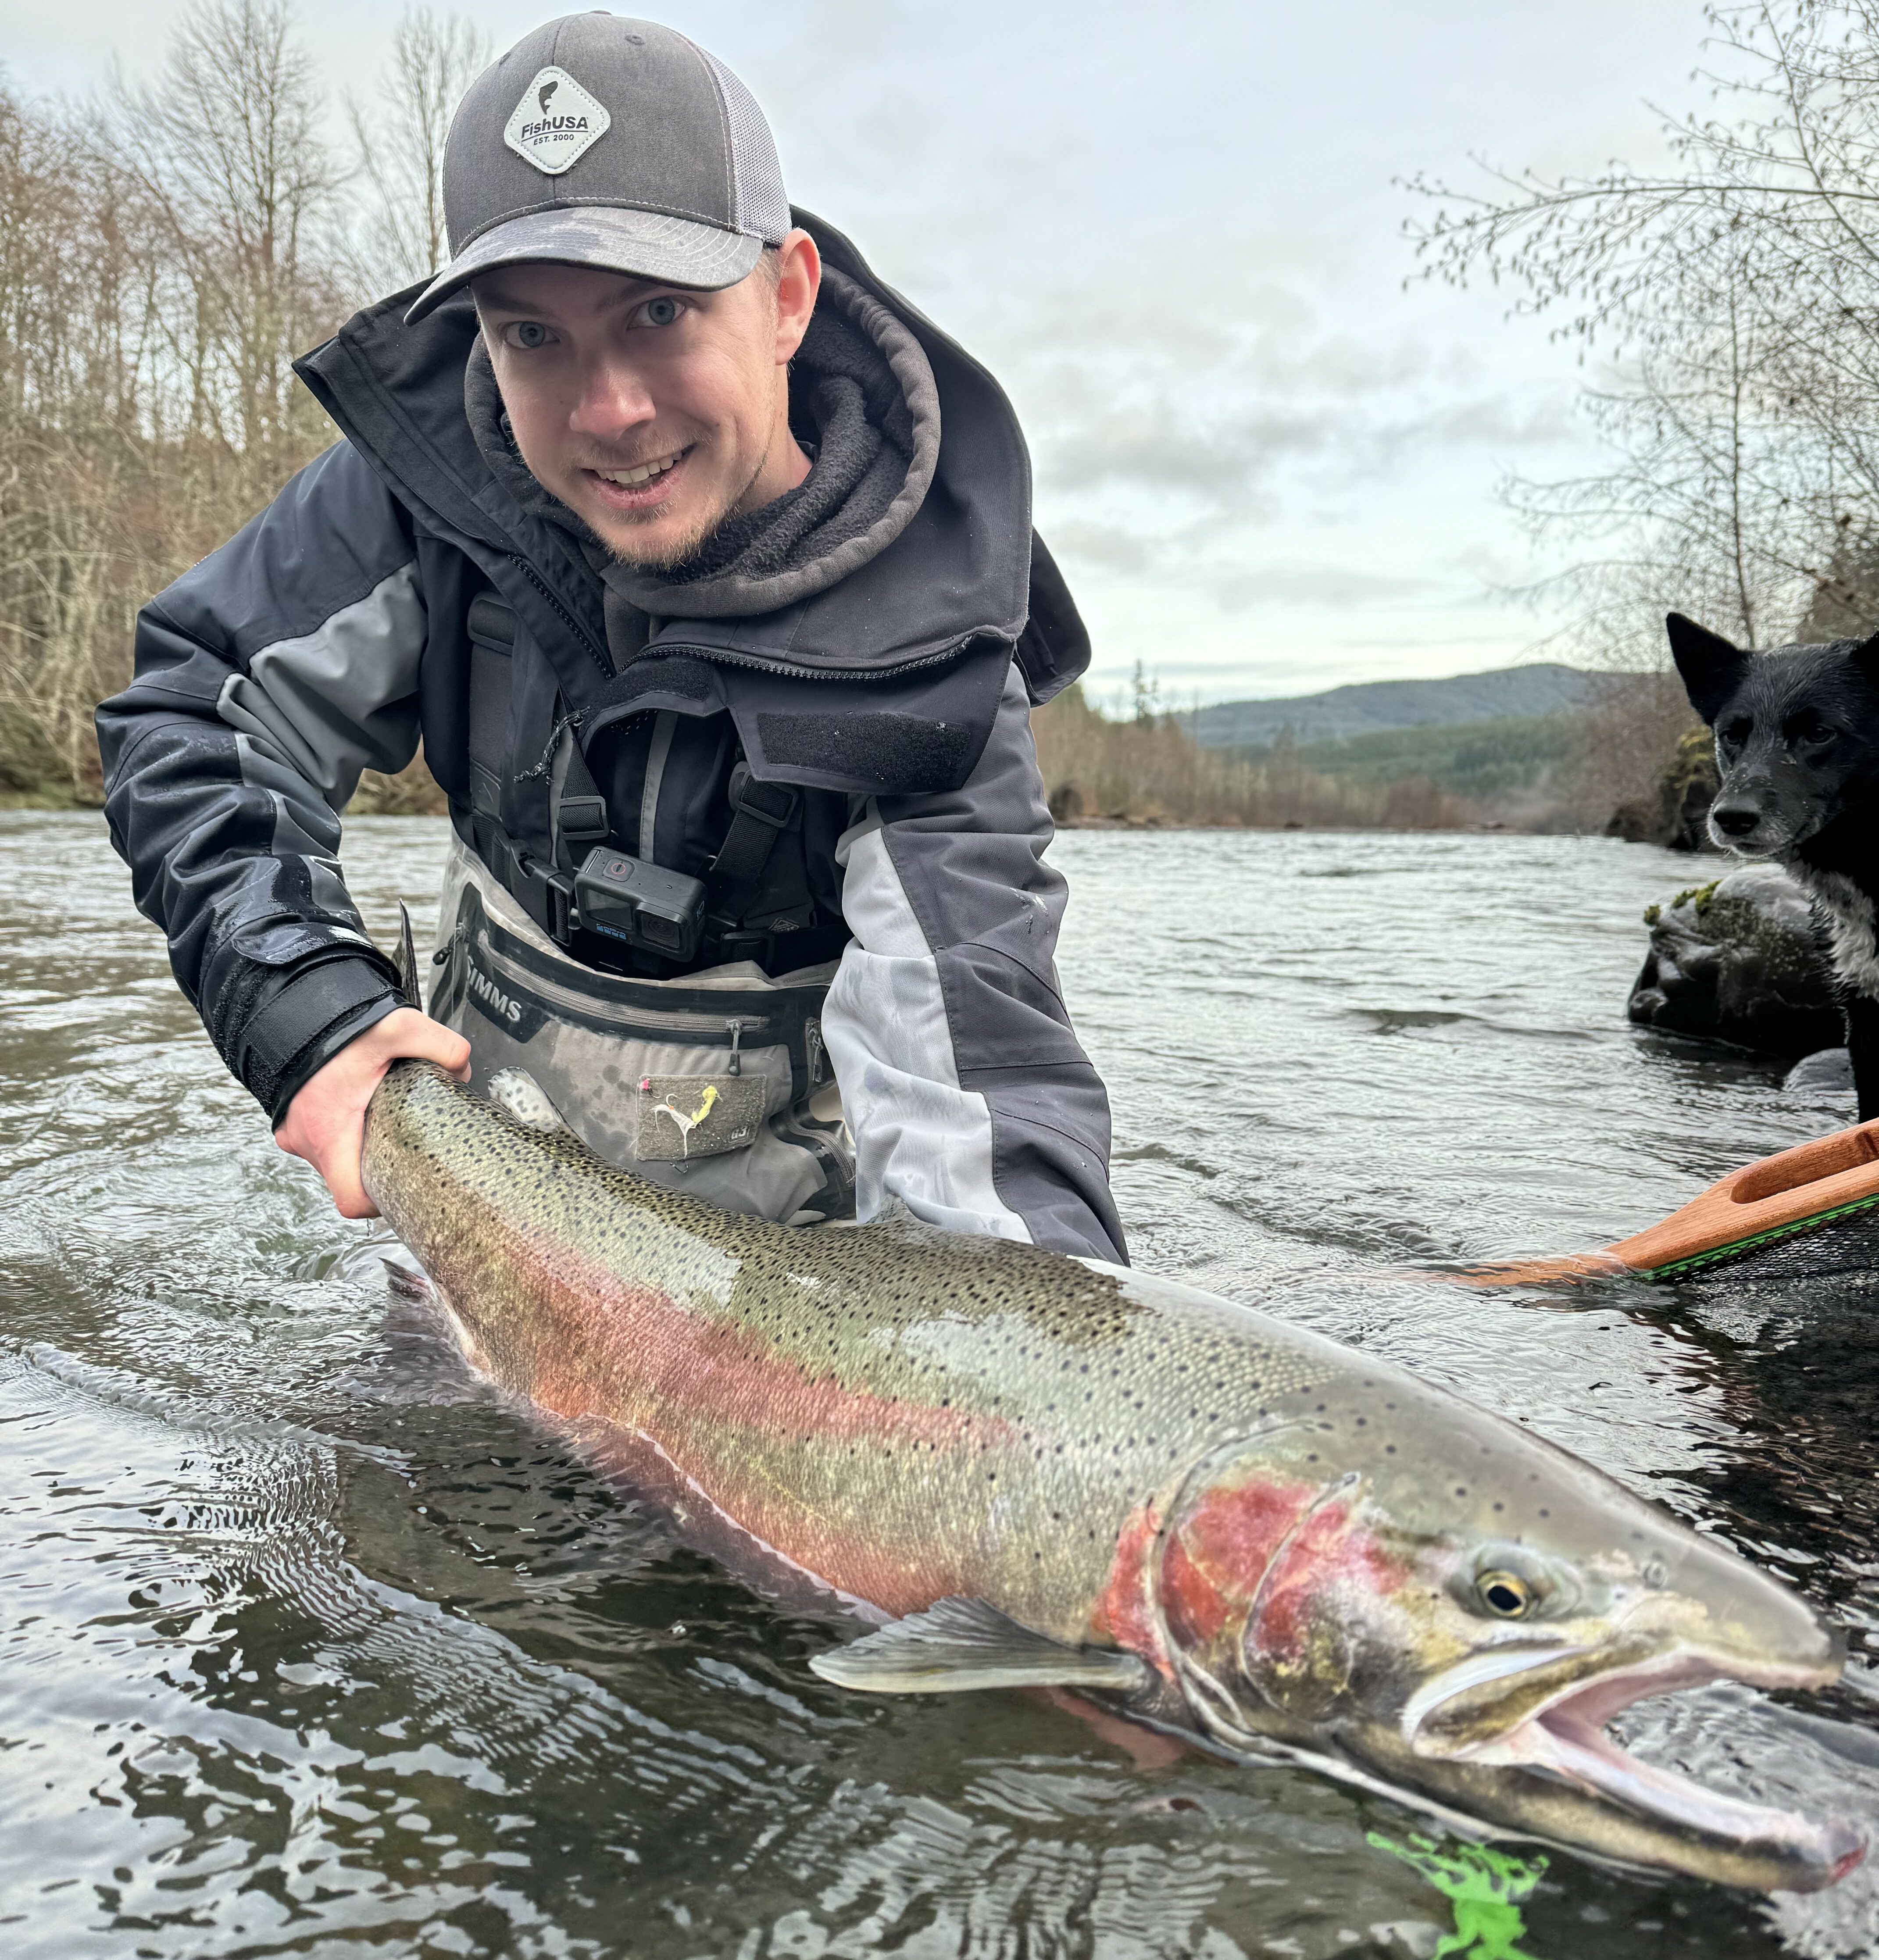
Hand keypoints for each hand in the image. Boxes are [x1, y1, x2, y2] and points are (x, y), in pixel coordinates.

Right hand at [275, 1007, 470, 1218]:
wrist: (287, 1003)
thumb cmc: (333, 1023)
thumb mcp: (398, 1028)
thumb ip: (442, 1047)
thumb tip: (464, 1071)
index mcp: (328, 1131)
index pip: (351, 1200)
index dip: (381, 1204)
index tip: (404, 1186)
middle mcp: (305, 1139)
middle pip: (347, 1179)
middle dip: (377, 1168)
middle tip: (405, 1145)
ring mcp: (294, 1130)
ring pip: (335, 1158)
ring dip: (361, 1145)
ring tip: (386, 1118)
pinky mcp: (291, 1118)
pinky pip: (321, 1137)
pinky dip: (344, 1129)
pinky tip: (363, 1105)